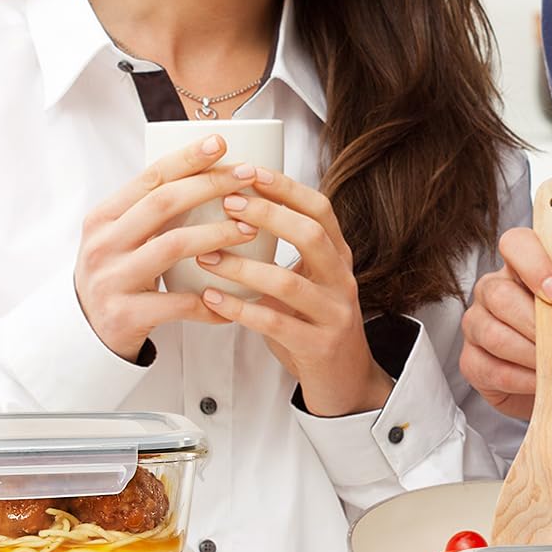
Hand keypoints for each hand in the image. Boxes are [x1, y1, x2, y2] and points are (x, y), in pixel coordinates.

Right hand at [74, 132, 259, 357]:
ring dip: (217, 234)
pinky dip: (211, 302)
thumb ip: (149, 212)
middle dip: (209, 186)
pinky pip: (179, 304)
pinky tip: (235, 299)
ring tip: (250, 229)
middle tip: (246, 177)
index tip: (221, 144)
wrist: (83, 333)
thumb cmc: (115, 276)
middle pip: (163, 204)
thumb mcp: (119, 238)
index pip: (149, 178)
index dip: (187, 159)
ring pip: (172, 246)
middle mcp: (103, 244)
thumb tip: (205, 173)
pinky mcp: (126, 314)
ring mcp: (112, 279)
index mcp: (103, 217)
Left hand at [192, 165, 389, 416]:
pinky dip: (238, 309)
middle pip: (310, 234)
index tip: (249, 170)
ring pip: (288, 281)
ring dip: (242, 265)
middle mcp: (342, 280)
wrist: (345, 381)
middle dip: (267, 214)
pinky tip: (211, 299)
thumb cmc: (312, 324)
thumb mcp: (307, 280)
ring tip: (206, 255)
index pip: (319, 209)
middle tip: (227, 203)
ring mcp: (334, 314)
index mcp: (338, 257)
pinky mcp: (319, 346)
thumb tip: (229, 209)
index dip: (285, 187)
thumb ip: (283, 251)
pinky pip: (274, 322)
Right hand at [459, 230, 551, 432]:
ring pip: (493, 335)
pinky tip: (548, 383)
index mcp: (525, 266)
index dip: (534, 265)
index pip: (515, 244)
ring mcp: (478, 326)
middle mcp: (493, 291)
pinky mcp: (473, 363)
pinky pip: (491, 370)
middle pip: (499, 296)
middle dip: (540, 328)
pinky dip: (525, 380)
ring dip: (537, 358)